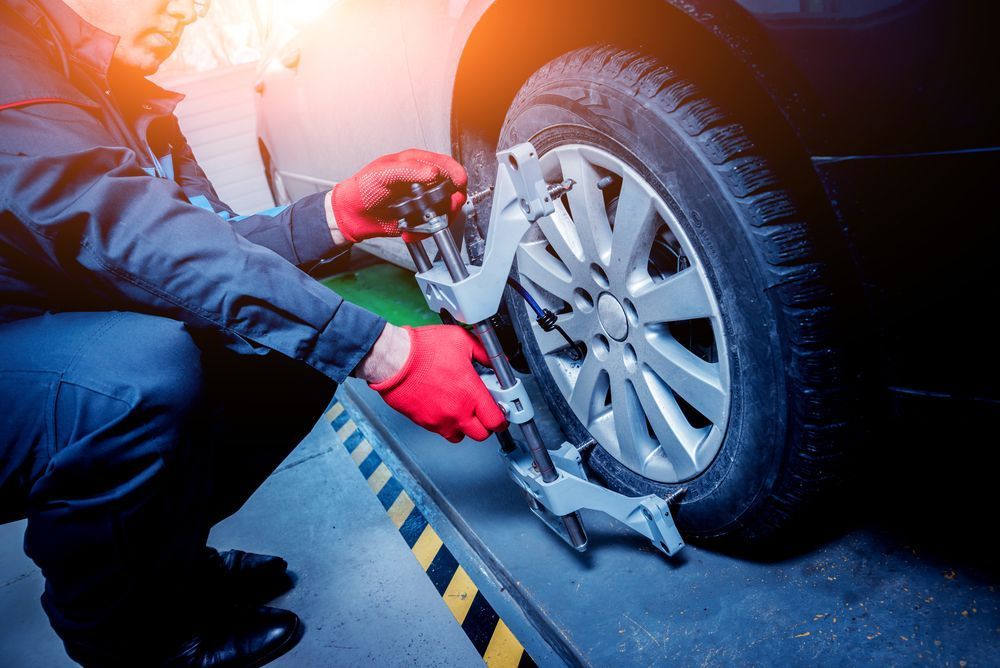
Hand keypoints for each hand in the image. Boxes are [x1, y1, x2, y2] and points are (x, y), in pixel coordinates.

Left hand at [331, 149, 466, 242]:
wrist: (352, 215)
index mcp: (416, 164)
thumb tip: (433, 172)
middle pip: (452, 189)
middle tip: (448, 207)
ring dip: (439, 219)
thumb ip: (409, 170)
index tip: (459, 184)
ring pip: (445, 210)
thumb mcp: (383, 173)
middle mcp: (422, 182)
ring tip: (424, 223)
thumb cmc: (362, 188)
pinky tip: (411, 231)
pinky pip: (432, 227)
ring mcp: (422, 201)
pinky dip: (425, 232)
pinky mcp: (418, 219)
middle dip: (452, 201)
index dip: (456, 174)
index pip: (445, 165)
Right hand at [361, 324, 506, 442]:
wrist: (393, 359)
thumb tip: (495, 360)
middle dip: (485, 424)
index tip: (501, 412)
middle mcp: (457, 412)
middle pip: (481, 434)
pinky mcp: (424, 422)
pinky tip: (443, 405)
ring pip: (460, 435)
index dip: (502, 418)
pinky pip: (441, 430)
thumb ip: (484, 353)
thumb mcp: (461, 340)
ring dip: (465, 426)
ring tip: (461, 408)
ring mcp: (440, 420)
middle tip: (482, 410)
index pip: (496, 420)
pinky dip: (445, 422)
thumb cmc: (423, 349)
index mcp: (470, 393)